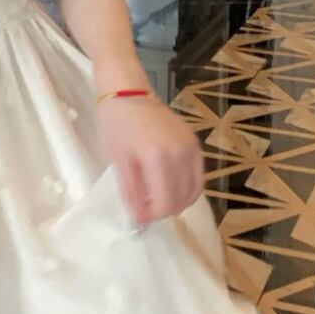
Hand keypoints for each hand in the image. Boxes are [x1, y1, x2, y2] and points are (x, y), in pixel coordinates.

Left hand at [97, 95, 204, 228]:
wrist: (127, 92)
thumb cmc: (116, 125)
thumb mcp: (119, 162)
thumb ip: (132, 193)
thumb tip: (139, 221)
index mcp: (158, 158)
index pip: (166, 203)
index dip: (153, 216)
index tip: (140, 217)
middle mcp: (180, 153)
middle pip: (181, 200)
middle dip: (164, 210)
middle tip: (146, 208)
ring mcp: (191, 147)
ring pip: (194, 191)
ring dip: (177, 202)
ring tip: (157, 198)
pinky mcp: (195, 143)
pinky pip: (198, 176)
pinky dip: (187, 189)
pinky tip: (170, 188)